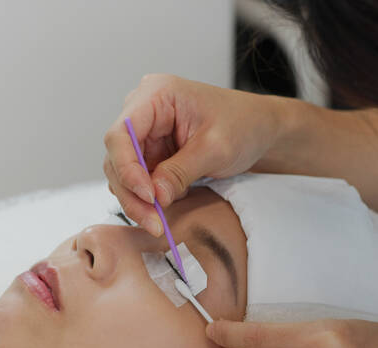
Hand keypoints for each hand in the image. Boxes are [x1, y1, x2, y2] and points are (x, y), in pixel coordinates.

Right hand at [103, 74, 282, 235]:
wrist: (260, 129)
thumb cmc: (243, 124)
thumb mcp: (215, 149)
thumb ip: (180, 172)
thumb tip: (154, 197)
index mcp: (156, 95)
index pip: (120, 133)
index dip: (127, 168)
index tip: (148, 196)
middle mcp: (143, 111)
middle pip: (117, 156)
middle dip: (132, 192)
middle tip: (152, 221)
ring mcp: (146, 133)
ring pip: (123, 172)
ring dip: (137, 200)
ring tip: (159, 221)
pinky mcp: (152, 152)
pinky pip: (138, 179)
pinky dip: (147, 199)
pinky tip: (164, 209)